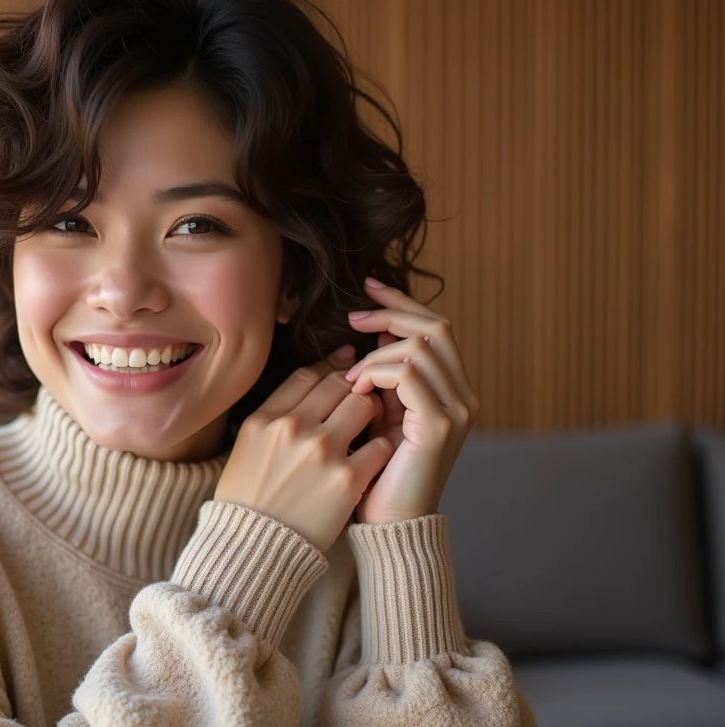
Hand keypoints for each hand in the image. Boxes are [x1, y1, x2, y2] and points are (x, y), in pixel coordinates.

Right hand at [213, 345, 395, 554]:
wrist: (255, 548)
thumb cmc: (249, 498)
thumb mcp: (248, 447)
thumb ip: (274, 417)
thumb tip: (309, 387)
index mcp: (265, 419)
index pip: (307, 376)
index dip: (330, 367)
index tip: (345, 365)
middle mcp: (292, 428)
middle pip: (339, 384)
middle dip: (355, 388)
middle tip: (362, 398)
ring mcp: (321, 452)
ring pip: (364, 406)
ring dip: (371, 412)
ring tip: (369, 426)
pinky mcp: (347, 480)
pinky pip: (379, 446)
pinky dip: (380, 448)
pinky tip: (373, 457)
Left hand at [344, 276, 481, 524]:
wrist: (387, 524)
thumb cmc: (374, 473)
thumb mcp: (378, 415)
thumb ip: (382, 378)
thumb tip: (364, 335)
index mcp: (451, 391)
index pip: (436, 328)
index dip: (403, 304)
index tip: (369, 289)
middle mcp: (463, 396)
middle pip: (436, 327)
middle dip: (392, 314)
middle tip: (353, 317)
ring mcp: (457, 409)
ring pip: (421, 346)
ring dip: (378, 352)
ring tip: (350, 378)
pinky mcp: (440, 424)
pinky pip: (410, 373)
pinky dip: (378, 371)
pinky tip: (356, 389)